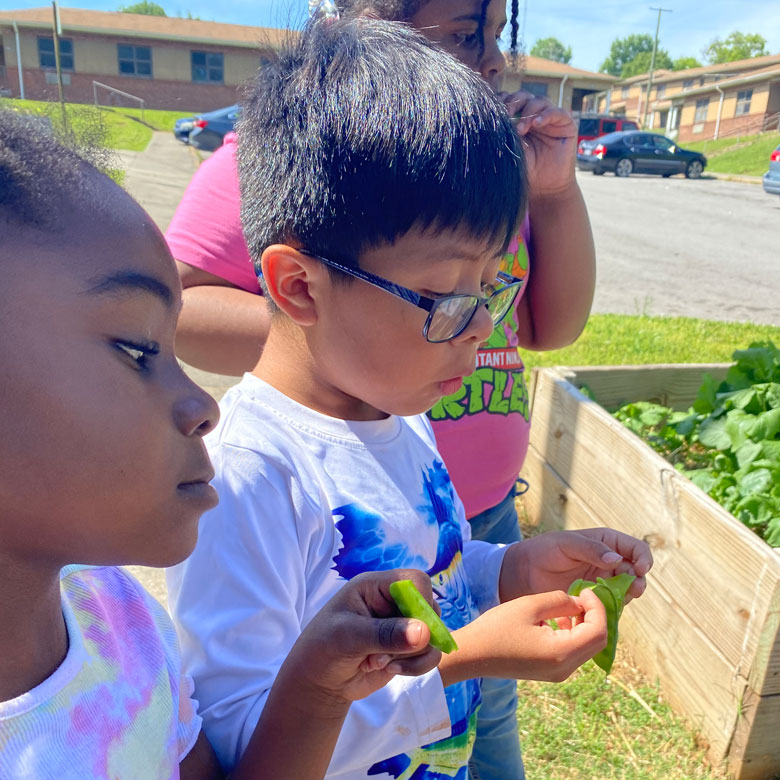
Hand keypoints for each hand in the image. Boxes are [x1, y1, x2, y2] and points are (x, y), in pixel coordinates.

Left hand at [282, 569, 441, 705]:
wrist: (319, 682)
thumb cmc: (324, 649)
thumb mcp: (348, 637)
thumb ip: (385, 634)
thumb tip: (424, 633)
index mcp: (375, 587)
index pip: (414, 581)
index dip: (422, 601)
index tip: (418, 628)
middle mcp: (392, 602)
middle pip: (429, 606)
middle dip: (418, 634)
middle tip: (392, 651)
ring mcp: (402, 625)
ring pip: (433, 634)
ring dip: (414, 654)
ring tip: (383, 662)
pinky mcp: (407, 648)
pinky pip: (430, 654)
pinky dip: (417, 666)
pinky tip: (392, 669)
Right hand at [439, 589, 606, 684]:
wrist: (473, 654)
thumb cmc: (498, 627)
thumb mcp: (530, 605)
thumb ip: (560, 600)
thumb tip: (579, 602)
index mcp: (562, 653)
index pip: (598, 631)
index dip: (597, 607)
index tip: (584, 591)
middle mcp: (566, 669)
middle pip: (596, 641)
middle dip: (593, 615)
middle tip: (580, 595)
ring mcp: (559, 673)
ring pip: (586, 647)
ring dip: (583, 624)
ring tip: (566, 606)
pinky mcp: (551, 672)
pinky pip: (573, 652)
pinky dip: (573, 634)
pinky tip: (555, 620)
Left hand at [498, 90, 576, 197]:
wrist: (545, 187)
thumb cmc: (526, 170)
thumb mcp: (511, 151)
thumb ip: (504, 135)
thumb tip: (488, 121)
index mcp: (518, 118)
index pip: (509, 100)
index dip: (502, 101)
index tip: (492, 112)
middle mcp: (534, 114)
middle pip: (523, 96)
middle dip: (513, 104)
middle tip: (505, 117)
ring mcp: (550, 117)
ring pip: (538, 101)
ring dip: (528, 112)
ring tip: (521, 129)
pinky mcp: (565, 123)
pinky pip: (556, 112)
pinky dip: (546, 115)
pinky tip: (537, 124)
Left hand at [499, 528, 653, 603]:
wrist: (526, 572)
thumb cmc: (545, 550)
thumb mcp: (567, 544)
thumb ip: (591, 549)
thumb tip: (617, 559)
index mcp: (607, 543)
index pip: (635, 549)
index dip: (643, 558)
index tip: (639, 569)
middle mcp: (610, 562)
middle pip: (636, 573)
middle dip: (638, 581)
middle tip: (632, 588)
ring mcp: (604, 581)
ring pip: (628, 591)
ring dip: (628, 596)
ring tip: (619, 598)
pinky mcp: (596, 599)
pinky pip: (613, 605)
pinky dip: (614, 608)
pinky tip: (606, 609)